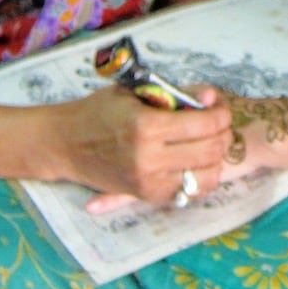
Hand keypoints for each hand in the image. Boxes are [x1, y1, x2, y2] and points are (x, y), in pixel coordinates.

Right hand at [53, 85, 230, 204]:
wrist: (64, 144)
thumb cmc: (98, 111)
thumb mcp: (135, 92)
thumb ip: (177, 93)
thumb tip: (211, 96)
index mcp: (146, 126)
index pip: (205, 123)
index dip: (221, 113)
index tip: (219, 106)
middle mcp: (149, 157)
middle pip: (211, 150)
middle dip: (223, 133)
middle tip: (219, 123)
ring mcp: (148, 181)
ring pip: (206, 176)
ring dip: (216, 158)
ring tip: (209, 143)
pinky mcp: (146, 196)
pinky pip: (189, 192)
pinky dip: (201, 178)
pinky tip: (196, 163)